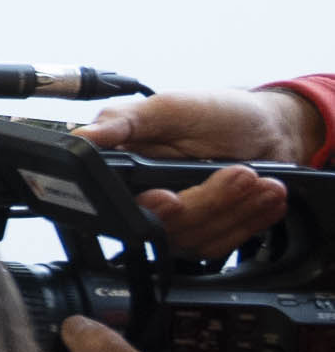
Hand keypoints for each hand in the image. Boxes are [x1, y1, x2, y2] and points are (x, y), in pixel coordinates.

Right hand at [80, 90, 316, 258]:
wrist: (267, 129)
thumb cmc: (217, 113)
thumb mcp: (168, 107)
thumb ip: (124, 120)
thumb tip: (83, 134)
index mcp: (126, 173)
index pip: (121, 206)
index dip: (147, 209)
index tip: (172, 198)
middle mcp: (145, 202)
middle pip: (164, 226)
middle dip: (209, 202)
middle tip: (242, 174)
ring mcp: (175, 221)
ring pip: (194, 238)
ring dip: (236, 211)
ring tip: (264, 183)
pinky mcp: (204, 233)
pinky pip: (219, 244)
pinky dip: (248, 223)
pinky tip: (266, 201)